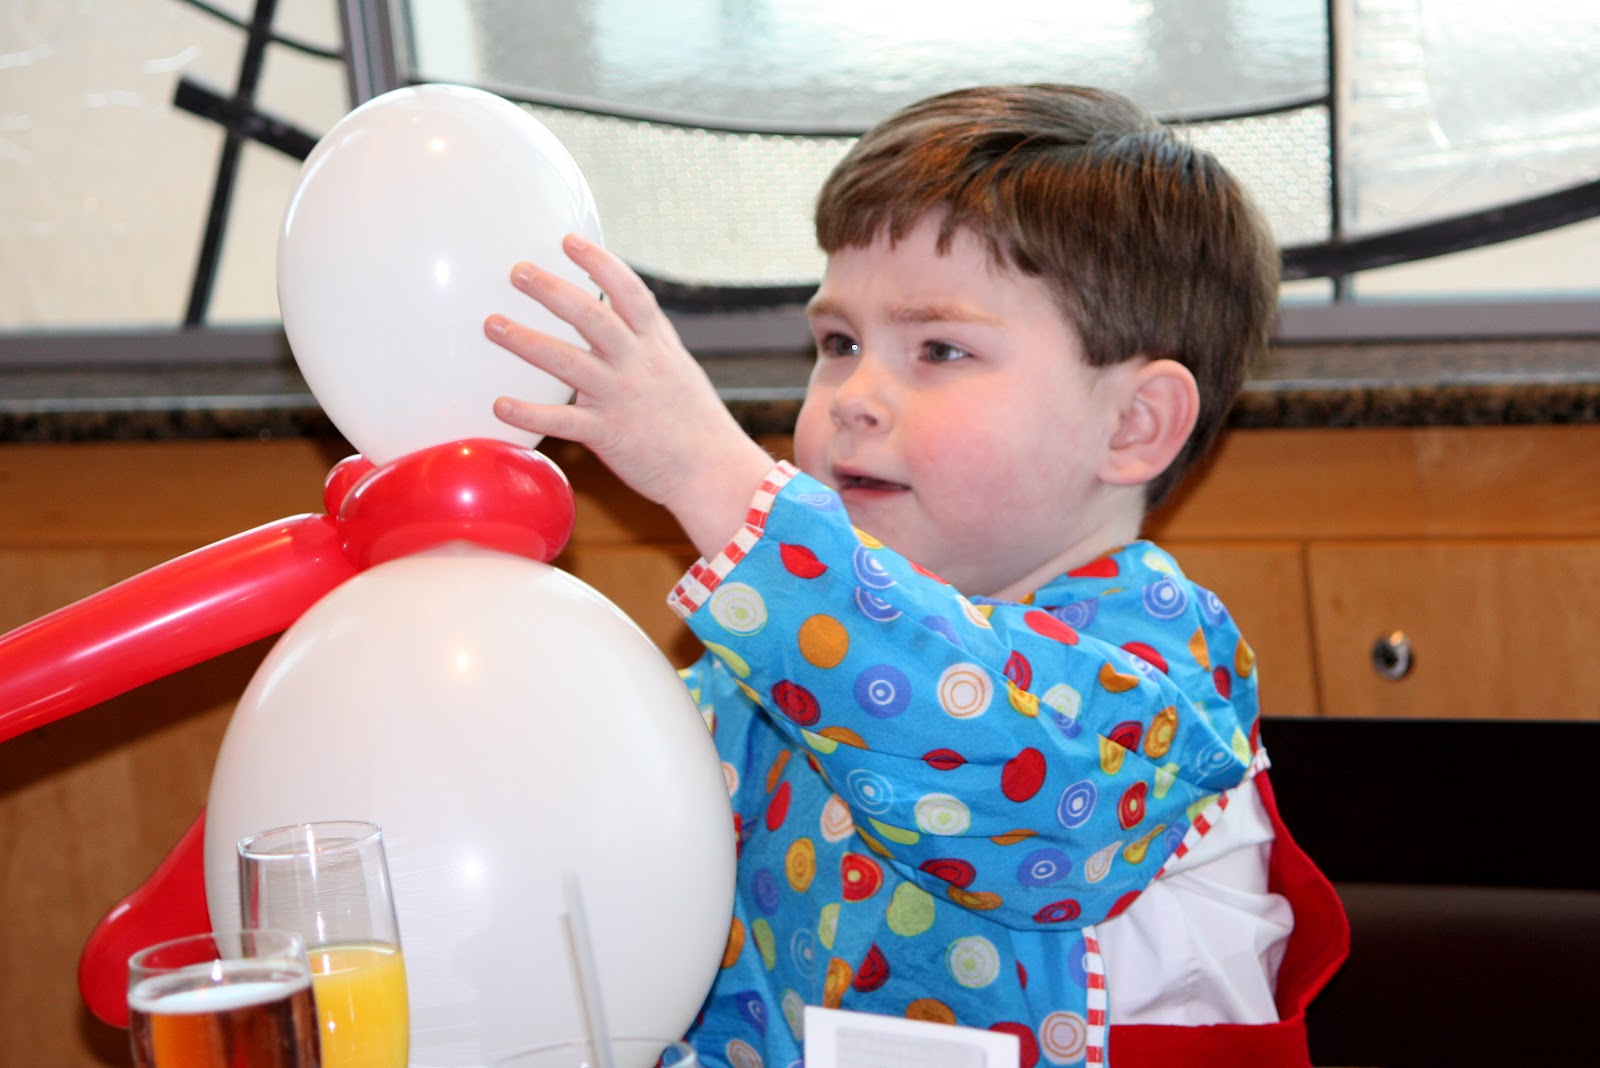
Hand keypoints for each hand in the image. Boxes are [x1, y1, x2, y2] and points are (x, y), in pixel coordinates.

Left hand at [486, 234, 774, 556]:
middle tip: (516, 271)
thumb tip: (618, 318)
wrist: (714, 471)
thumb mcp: (677, 369)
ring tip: (492, 323)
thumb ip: (645, 343)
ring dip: (526, 341)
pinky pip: (562, 421)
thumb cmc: (695, 423)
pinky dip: (529, 413)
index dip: (599, 263)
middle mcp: (637, 364)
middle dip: (551, 290)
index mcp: (657, 345)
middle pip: (590, 316)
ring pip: (566, 362)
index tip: (570, 240)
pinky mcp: (608, 434)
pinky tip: (499, 405)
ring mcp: (621, 398)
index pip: (628, 291)